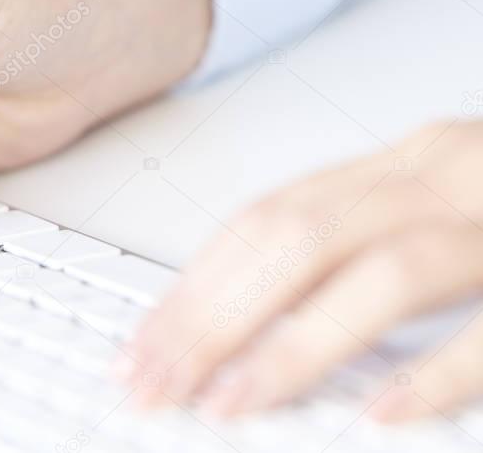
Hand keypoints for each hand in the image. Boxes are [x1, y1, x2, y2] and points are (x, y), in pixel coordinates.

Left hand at [129, 121, 482, 420]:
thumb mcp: (426, 203)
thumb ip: (348, 242)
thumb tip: (246, 311)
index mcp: (396, 167)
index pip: (264, 221)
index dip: (193, 285)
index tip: (142, 343)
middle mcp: (436, 178)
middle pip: (295, 241)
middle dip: (213, 318)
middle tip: (157, 381)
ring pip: (384, 274)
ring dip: (294, 346)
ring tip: (230, 401)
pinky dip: (436, 373)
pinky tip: (379, 412)